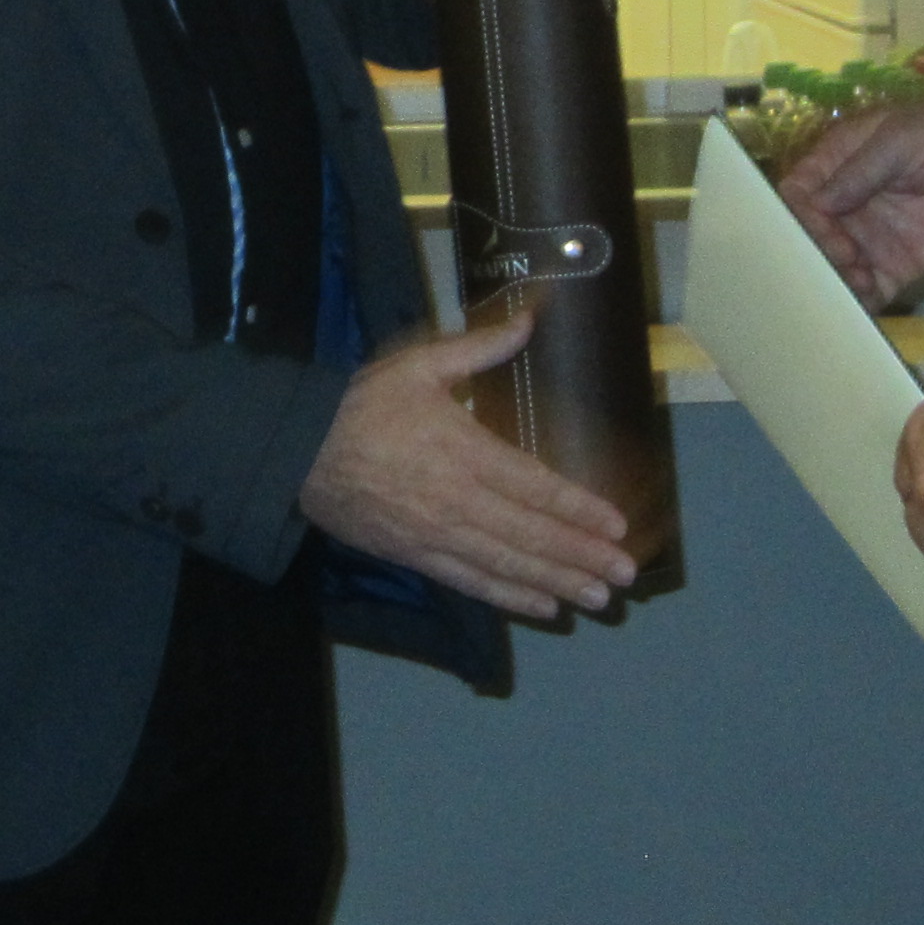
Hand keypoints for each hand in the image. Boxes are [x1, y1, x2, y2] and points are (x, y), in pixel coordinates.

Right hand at [299, 306, 638, 618]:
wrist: (299, 452)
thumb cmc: (363, 404)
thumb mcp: (419, 364)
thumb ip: (480, 346)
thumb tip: (531, 318)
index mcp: (463, 450)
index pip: (534, 486)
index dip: (578, 509)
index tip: (616, 524)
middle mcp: (457, 500)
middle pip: (530, 534)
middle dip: (582, 556)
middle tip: (625, 575)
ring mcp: (437, 535)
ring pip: (507, 565)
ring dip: (557, 582)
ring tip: (599, 599)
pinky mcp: (416, 557)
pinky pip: (471, 582)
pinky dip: (510, 597)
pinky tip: (544, 606)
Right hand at [778, 91, 923, 305]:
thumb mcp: (898, 141)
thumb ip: (860, 173)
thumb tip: (818, 202)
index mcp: (833, 170)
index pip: (797, 195)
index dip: (800, 214)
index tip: (825, 225)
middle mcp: (842, 210)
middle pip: (810, 238)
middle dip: (820, 252)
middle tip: (848, 257)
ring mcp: (865, 241)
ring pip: (835, 268)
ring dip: (838, 279)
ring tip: (861, 281)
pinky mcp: (892, 267)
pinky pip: (870, 290)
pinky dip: (863, 301)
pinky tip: (870, 299)